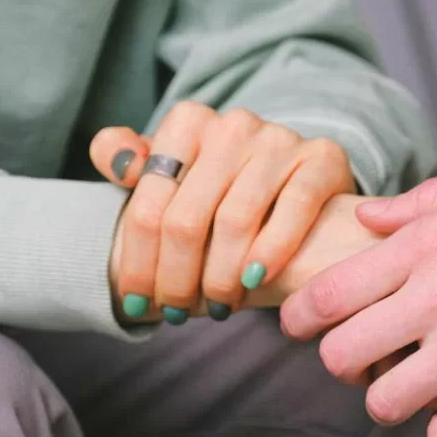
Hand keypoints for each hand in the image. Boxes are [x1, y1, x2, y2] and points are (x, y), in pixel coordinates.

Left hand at [90, 102, 354, 323]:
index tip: (136, 303)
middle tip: (177, 313)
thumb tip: (115, 159)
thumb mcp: (172, 172)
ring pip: (235, 221)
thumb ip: (131, 161)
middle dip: (177, 279)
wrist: (299, 179)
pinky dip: (271, 251)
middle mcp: (232, 125)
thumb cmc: (222, 188)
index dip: (138, 263)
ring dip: (221, 278)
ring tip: (218, 307)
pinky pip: (293, 209)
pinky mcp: (321, 158)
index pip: (148, 206)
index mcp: (187, 123)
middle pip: (186, 220)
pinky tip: (255, 281)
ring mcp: (279, 139)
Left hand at [280, 162, 436, 436]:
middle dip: (344, 365)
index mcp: (430, 241)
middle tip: (366, 362)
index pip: (327, 291)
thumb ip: (432, 201)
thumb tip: (371, 215)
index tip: (298, 328)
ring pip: (384, 402)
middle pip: (340, 355)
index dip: (298, 317)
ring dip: (395, 401)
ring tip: (421, 389)